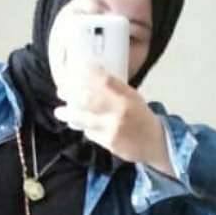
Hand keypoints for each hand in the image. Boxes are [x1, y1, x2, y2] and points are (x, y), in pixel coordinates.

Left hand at [52, 62, 173, 172]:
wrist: (155, 142)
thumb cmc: (141, 117)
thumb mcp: (132, 97)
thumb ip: (114, 90)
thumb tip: (89, 79)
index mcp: (128, 96)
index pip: (104, 80)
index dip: (88, 74)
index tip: (76, 70)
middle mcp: (120, 111)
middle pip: (88, 100)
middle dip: (71, 94)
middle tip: (60, 91)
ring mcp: (113, 128)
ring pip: (84, 119)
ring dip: (69, 114)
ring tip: (60, 112)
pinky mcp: (109, 143)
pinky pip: (90, 133)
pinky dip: (85, 128)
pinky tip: (83, 125)